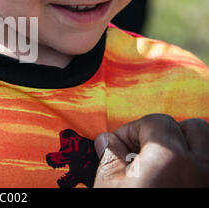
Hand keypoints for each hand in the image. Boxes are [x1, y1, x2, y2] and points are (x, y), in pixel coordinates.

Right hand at [93, 114, 208, 186]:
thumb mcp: (109, 186)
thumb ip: (111, 156)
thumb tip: (108, 140)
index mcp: (170, 158)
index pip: (155, 121)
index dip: (132, 130)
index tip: (119, 146)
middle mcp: (200, 168)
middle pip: (192, 127)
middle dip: (168, 133)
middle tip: (145, 153)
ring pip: (207, 147)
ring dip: (187, 149)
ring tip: (165, 164)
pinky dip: (196, 167)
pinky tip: (177, 179)